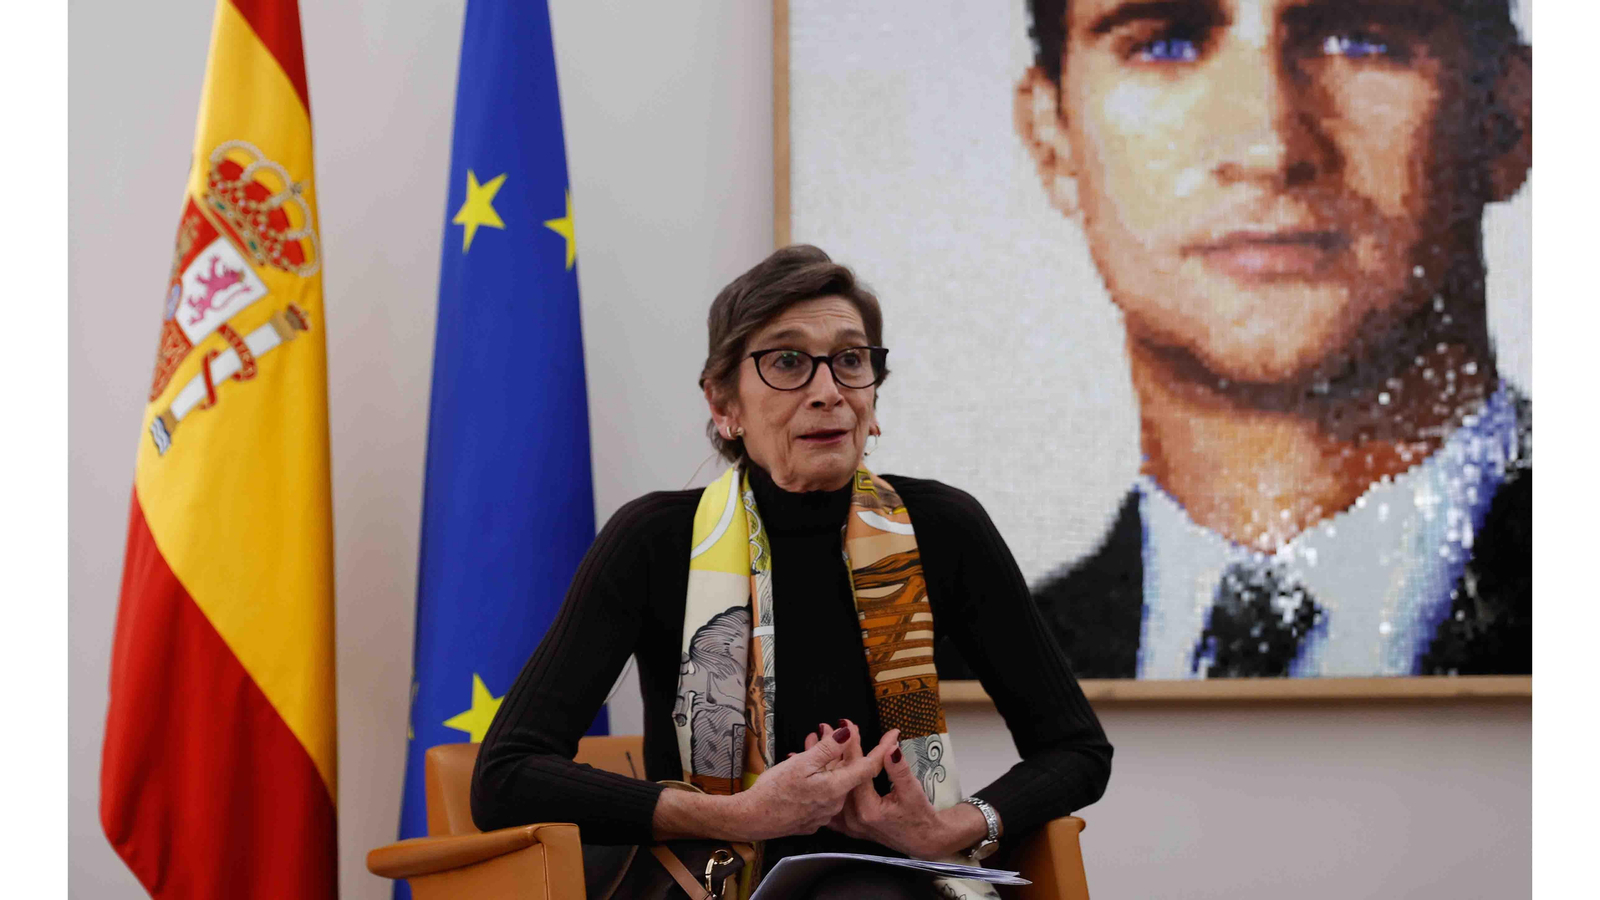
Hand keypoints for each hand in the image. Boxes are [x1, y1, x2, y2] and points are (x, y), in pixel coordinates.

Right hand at [731, 722, 888, 840]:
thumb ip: (828, 748)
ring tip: (808, 741)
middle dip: (838, 748)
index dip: (882, 748)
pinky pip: (819, 792)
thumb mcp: (802, 764)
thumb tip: (848, 733)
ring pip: (830, 779)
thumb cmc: (774, 792)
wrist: (752, 818)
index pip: (868, 767)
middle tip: (825, 729)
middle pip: (845, 770)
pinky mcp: (811, 818)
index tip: (893, 734)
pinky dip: (815, 776)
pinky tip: (800, 765)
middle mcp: (834, 803)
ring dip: (823, 760)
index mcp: (836, 788)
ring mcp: (823, 812)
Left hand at [810, 721, 990, 859]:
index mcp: (869, 809)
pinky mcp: (848, 825)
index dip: (852, 745)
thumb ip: (900, 770)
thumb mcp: (913, 792)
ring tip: (814, 740)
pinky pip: (831, 800)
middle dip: (833, 750)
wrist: (921, 841)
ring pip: (832, 789)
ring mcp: (849, 823)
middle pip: (839, 778)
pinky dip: (825, 782)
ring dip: (824, 764)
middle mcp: (854, 817)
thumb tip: (891, 748)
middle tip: (826, 726)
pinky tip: (816, 767)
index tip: (847, 724)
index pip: (856, 770)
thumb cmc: (920, 817)